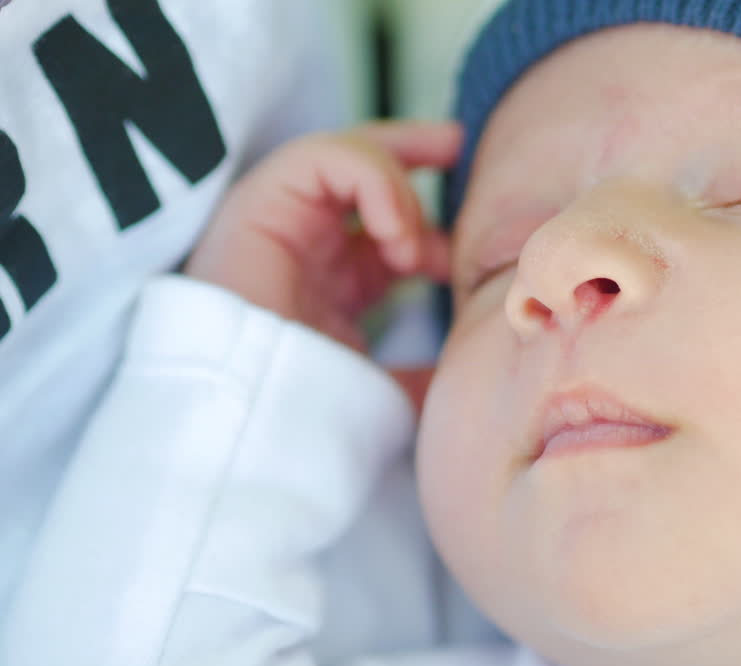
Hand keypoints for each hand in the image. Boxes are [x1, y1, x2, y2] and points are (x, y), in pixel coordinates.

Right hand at [185, 122, 461, 406]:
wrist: (253, 426)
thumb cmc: (311, 414)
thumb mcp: (384, 392)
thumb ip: (419, 379)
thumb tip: (466, 382)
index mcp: (330, 283)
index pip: (378, 226)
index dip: (426, 220)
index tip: (466, 241)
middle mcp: (303, 244)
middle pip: (355, 170)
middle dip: (411, 149)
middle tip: (456, 144)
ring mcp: (278, 223)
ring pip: (341, 155)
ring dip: (395, 188)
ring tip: (415, 247)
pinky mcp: (256, 207)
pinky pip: (319, 158)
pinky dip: (371, 182)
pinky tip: (396, 237)